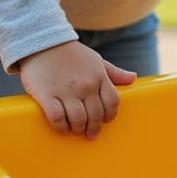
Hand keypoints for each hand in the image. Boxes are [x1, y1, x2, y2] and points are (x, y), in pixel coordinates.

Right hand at [19, 40, 136, 139]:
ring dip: (79, 129)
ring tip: (76, 130)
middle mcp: (86, 85)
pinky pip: (57, 118)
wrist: (43, 43)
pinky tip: (62, 127)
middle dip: (94, 128)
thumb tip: (133, 78)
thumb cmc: (72, 54)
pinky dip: (61, 127)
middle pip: (96, 115)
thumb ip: (114, 72)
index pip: (112, 102)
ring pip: (79, 119)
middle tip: (91, 134)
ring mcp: (66, 91)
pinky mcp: (46, 95)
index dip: (110, 115)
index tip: (106, 121)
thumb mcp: (96, 60)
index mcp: (99, 76)